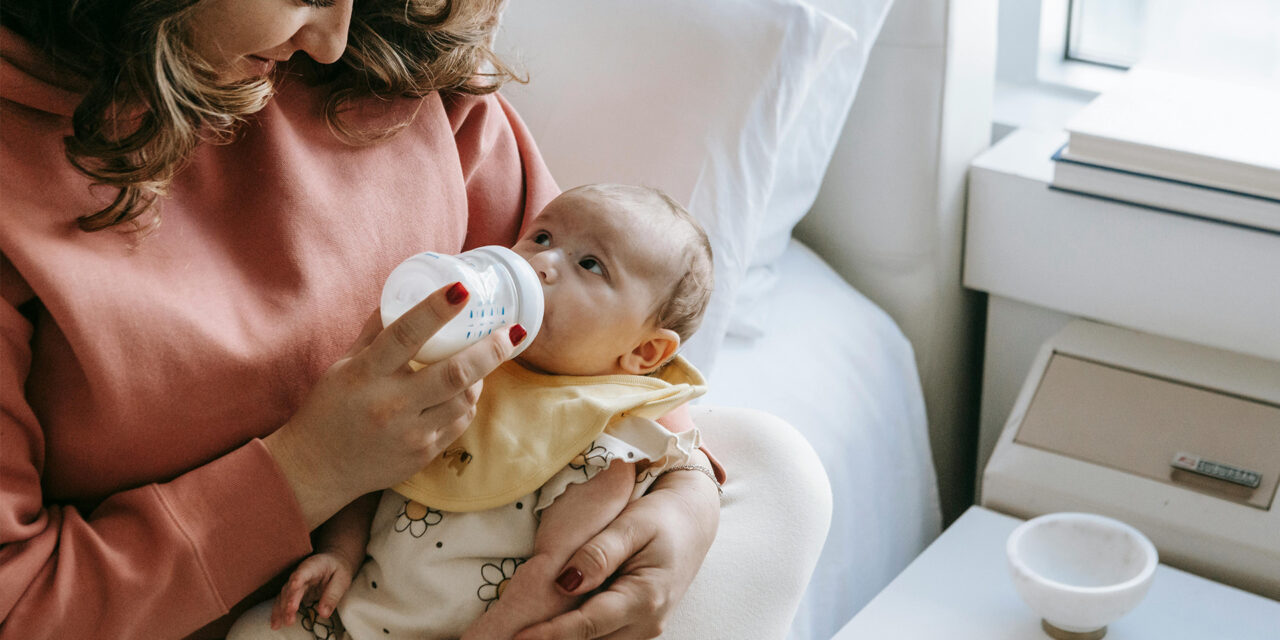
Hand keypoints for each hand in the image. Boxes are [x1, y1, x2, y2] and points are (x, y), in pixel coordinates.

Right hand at [265, 282, 525, 527]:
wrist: (318, 468)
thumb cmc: (330, 408)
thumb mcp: (345, 363)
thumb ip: (376, 330)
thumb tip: (405, 292)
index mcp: (366, 374)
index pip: (405, 334)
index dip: (436, 310)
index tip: (462, 290)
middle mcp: (390, 405)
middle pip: (455, 374)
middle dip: (490, 350)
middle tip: (510, 332)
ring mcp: (410, 434)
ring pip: (465, 400)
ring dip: (481, 376)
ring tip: (482, 359)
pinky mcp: (423, 455)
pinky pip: (459, 423)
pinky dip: (466, 403)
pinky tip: (462, 391)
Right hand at [270, 552, 353, 628]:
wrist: (332, 563)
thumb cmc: (337, 571)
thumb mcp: (341, 580)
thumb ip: (332, 596)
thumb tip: (323, 613)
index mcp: (315, 566)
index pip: (305, 571)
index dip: (299, 578)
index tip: (295, 585)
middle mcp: (300, 573)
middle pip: (292, 586)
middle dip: (290, 599)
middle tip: (290, 612)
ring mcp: (294, 583)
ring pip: (284, 595)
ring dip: (282, 609)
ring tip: (284, 622)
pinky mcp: (292, 592)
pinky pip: (283, 602)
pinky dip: (279, 613)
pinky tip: (276, 624)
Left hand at [512, 459, 720, 639]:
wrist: (693, 521)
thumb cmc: (662, 518)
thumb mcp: (631, 525)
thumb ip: (599, 553)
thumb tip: (565, 583)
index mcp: (645, 598)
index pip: (588, 625)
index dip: (551, 634)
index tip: (518, 636)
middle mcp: (647, 623)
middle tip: (514, 633)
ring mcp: (644, 629)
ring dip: (566, 638)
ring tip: (530, 631)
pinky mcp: (637, 627)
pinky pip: (604, 637)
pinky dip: (580, 634)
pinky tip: (554, 626)